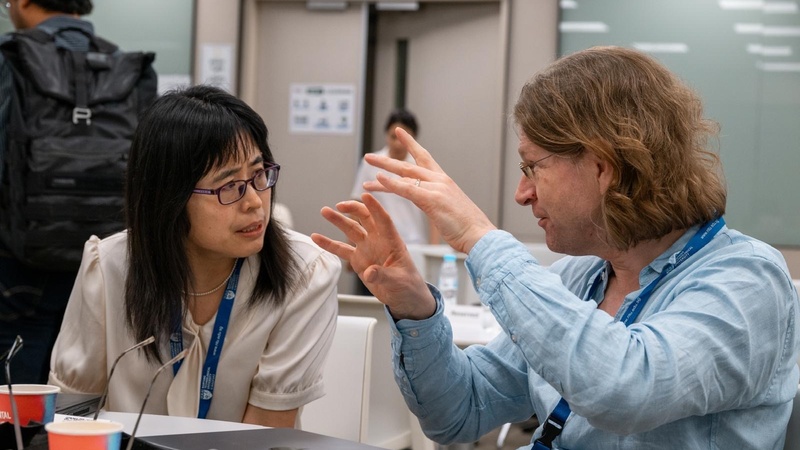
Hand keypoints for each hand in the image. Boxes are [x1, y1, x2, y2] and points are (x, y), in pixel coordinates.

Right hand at [311, 194, 435, 319]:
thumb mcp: (399, 281)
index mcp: (392, 241)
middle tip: (339, 205)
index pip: (384, 220)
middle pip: (365, 218)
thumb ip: (383, 275)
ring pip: (351, 230)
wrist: (404, 297)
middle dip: (353, 209)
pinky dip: (329, 244)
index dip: (375, 207)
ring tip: (325, 211)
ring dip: (338, 220)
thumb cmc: (408, 286)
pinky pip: (341, 249)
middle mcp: (378, 241)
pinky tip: (316, 237)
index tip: (365, 195)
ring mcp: (367, 248)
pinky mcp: (358, 259)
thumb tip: (369, 272)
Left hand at [363, 127, 496, 253]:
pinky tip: (377, 179)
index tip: (400, 133)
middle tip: (369, 156)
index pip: (424, 158)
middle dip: (388, 160)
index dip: (411, 145)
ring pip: (405, 173)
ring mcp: (436, 188)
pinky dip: (391, 183)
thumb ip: (437, 202)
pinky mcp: (432, 199)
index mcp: (444, 181)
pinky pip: (407, 189)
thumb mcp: (449, 210)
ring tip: (367, 161)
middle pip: (409, 164)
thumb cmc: (467, 228)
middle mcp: (440, 180)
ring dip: (383, 167)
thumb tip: (429, 203)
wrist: (481, 236)